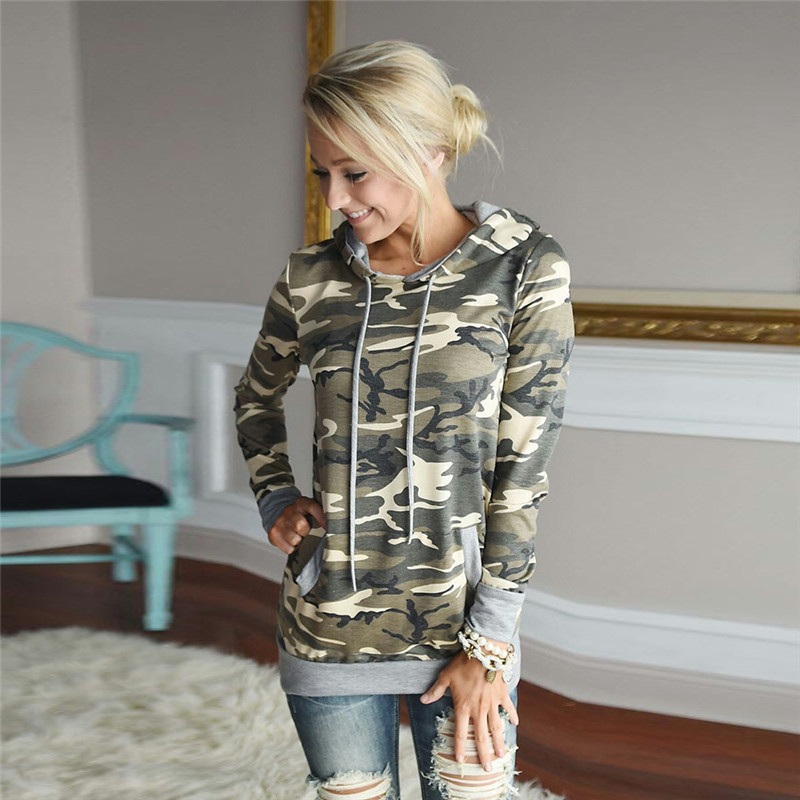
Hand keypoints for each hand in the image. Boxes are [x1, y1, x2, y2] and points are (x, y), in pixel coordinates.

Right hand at [268, 496, 326, 554]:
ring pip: (294, 539)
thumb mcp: (310, 509)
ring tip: (301, 537)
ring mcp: (279, 522)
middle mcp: (289, 511)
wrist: (278, 511)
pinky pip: (288, 548)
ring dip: (300, 542)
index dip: (321, 519)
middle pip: (301, 526)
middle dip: (308, 532)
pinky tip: (294, 542)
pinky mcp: (273, 533)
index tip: (329, 529)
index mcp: (301, 503)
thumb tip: (337, 526)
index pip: (313, 508)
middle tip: (309, 533)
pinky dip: (293, 548)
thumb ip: (321, 515)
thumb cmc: (301, 514)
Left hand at [419, 637, 518, 771]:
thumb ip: (435, 691)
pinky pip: (508, 708)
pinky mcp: (502, 694)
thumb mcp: (446, 677)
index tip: (462, 762)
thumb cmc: (463, 664)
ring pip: (496, 727)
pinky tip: (515, 724)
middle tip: (488, 769)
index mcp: (463, 707)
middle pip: (481, 736)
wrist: (484, 652)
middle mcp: (479, 709)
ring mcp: (492, 703)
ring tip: (502, 755)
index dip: (460, 748)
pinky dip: (512, 715)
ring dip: (499, 742)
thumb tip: (422, 699)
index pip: (460, 733)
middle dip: (484, 754)